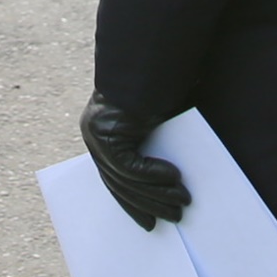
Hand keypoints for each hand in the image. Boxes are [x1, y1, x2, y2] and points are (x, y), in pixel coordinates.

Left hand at [81, 94, 189, 229]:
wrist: (150, 53)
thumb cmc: (160, 83)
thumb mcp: (158, 121)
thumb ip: (157, 146)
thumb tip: (175, 182)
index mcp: (102, 133)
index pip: (115, 178)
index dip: (133, 203)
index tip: (149, 223)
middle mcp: (94, 134)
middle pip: (119, 183)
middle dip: (146, 204)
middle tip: (172, 220)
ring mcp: (96, 133)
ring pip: (125, 178)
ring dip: (156, 195)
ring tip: (182, 205)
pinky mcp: (106, 131)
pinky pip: (129, 164)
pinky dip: (152, 175)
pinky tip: (175, 178)